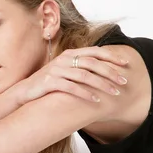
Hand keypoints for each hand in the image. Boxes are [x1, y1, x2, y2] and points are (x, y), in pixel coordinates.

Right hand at [13, 46, 128, 105]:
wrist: (26, 91)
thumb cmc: (49, 82)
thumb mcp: (65, 71)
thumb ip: (80, 67)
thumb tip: (103, 69)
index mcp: (70, 54)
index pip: (94, 51)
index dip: (111, 56)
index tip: (126, 64)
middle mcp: (63, 59)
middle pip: (92, 63)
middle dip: (110, 72)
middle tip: (124, 82)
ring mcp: (56, 70)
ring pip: (84, 76)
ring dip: (102, 84)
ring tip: (114, 93)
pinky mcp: (50, 82)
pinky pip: (72, 87)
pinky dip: (86, 94)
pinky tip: (96, 100)